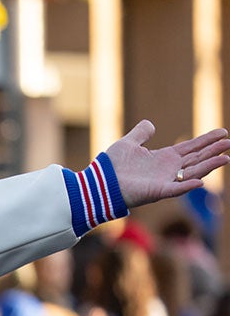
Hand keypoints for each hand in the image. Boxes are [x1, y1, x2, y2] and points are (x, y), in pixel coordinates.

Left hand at [107, 120, 229, 206]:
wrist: (98, 182)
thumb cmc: (112, 166)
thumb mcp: (128, 143)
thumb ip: (141, 133)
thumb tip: (150, 124)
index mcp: (163, 158)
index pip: (190, 148)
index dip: (206, 140)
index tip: (223, 132)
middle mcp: (168, 170)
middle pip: (196, 159)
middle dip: (213, 151)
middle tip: (229, 143)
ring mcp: (164, 181)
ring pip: (192, 173)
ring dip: (209, 166)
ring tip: (226, 158)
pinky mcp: (156, 192)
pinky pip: (175, 189)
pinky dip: (187, 186)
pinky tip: (201, 182)